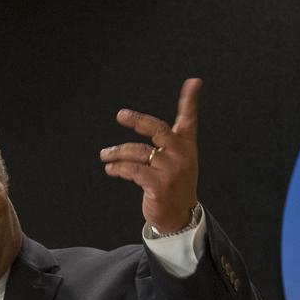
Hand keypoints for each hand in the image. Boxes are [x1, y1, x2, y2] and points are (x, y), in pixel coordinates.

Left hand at [99, 77, 200, 233]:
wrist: (179, 217)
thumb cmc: (174, 186)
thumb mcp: (177, 161)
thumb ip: (166, 141)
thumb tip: (142, 122)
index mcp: (186, 146)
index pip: (189, 119)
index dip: (190, 100)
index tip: (193, 81)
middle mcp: (180, 155)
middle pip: (156, 129)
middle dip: (137, 120)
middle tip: (121, 115)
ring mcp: (171, 170)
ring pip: (137, 152)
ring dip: (117, 153)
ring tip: (105, 155)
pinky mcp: (159, 185)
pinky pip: (133, 170)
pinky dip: (118, 169)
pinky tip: (111, 169)